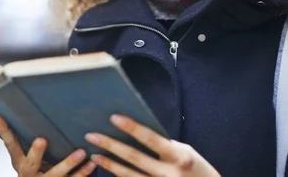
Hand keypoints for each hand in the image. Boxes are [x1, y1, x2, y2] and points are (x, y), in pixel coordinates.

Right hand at [0, 114, 96, 176]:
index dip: (3, 130)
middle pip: (31, 162)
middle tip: (42, 139)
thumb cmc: (35, 169)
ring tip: (81, 152)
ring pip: (56, 174)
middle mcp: (29, 173)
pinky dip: (83, 172)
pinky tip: (92, 162)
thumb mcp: (25, 157)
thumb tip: (21, 105)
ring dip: (68, 163)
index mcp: (19, 162)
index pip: (10, 144)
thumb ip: (26, 139)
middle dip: (36, 152)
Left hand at [85, 114, 219, 176]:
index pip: (150, 139)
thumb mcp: (185, 152)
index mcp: (179, 156)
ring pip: (129, 176)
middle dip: (111, 145)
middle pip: (134, 157)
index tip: (113, 117)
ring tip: (94, 154)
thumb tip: (137, 134)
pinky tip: (107, 169)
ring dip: (109, 164)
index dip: (131, 127)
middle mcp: (169, 173)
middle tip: (91, 135)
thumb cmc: (196, 168)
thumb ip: (164, 146)